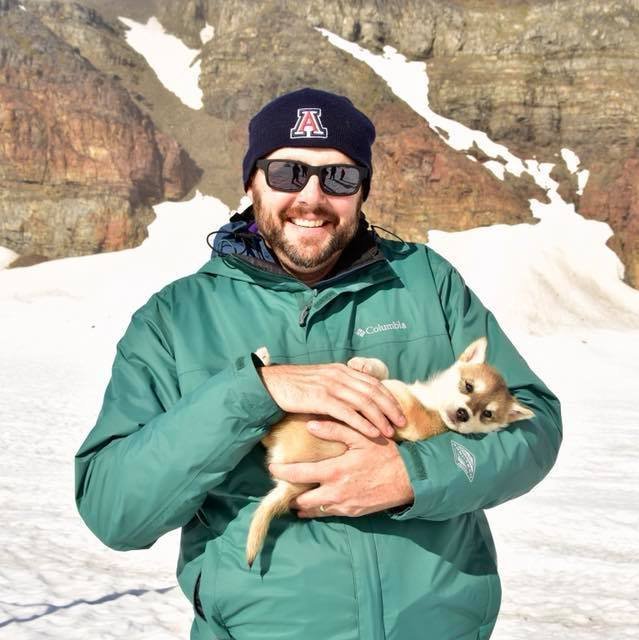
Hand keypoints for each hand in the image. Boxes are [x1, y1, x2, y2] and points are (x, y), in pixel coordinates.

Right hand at [258, 363, 405, 437]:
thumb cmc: (295, 387)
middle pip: (373, 392)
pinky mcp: (321, 398)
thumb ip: (338, 388)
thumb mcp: (321, 382)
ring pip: (364, 402)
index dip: (389, 397)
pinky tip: (371, 432)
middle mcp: (339, 375)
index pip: (372, 382)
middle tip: (402, 423)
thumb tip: (355, 400)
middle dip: (390, 408)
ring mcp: (330, 386)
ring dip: (380, 418)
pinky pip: (347, 412)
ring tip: (390, 431)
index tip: (399, 411)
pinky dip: (362, 423)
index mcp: (341, 370)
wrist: (271, 385)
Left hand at [269, 420, 413, 517]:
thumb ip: (335, 429)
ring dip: (302, 504)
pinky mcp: (353, 513)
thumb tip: (310, 424)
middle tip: (280, 486)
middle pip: (302, 500)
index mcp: (335, 471)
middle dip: (289, 495)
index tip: (272, 468)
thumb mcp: (361, 436)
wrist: (410, 479)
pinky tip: (314, 503)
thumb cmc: (386, 454)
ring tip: (294, 496)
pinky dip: (318, 509)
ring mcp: (345, 505)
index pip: (299, 475)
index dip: (282, 472)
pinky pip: (329, 514)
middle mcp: (336, 492)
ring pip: (314, 510)